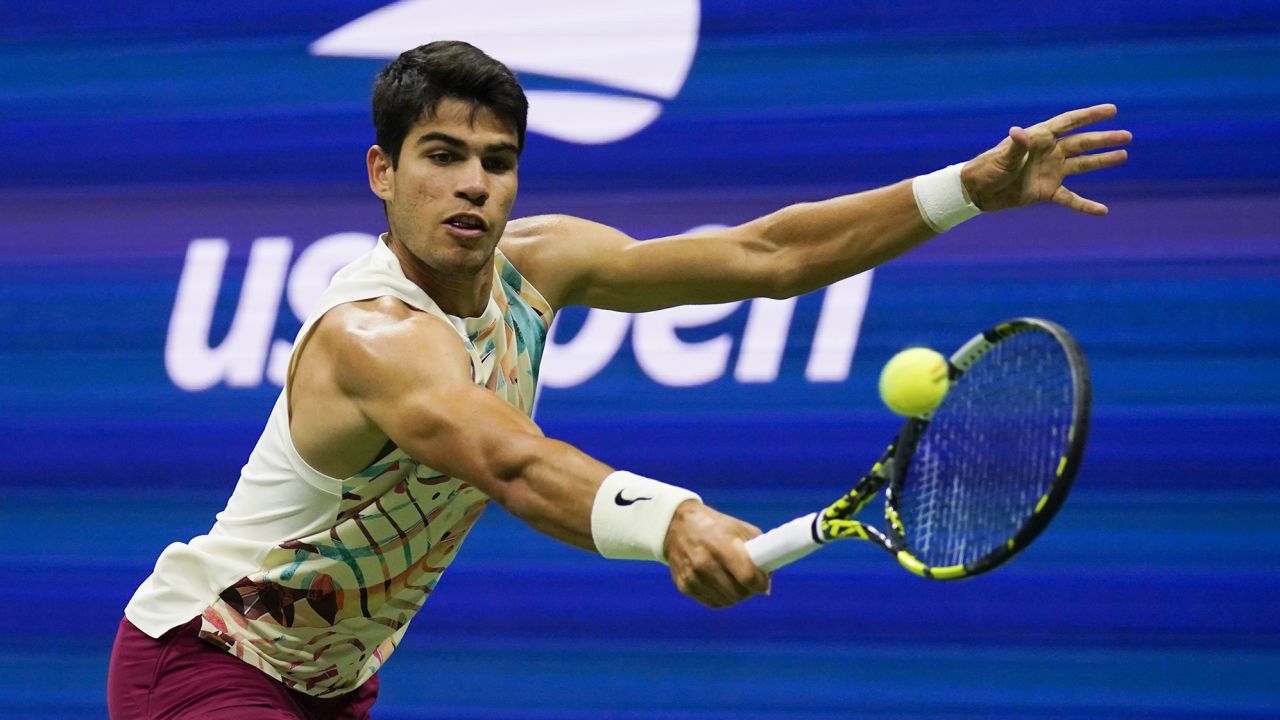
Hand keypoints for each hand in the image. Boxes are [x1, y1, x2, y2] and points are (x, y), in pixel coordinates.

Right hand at [663, 500, 769, 607]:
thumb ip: (758, 548)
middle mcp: (704, 563)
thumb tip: (769, 574)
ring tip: (737, 584)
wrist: (676, 525)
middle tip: (752, 584)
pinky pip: (712, 602)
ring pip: (726, 601)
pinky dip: (721, 597)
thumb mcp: (739, 528)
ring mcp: (693, 576)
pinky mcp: (684, 586)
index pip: (747, 576)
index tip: (764, 583)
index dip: (760, 583)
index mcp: (721, 545)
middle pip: (738, 593)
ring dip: (736, 596)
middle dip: (750, 591)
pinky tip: (722, 586)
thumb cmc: (714, 526)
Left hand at [961, 103, 1130, 215]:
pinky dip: (1086, 205)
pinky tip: (1103, 211)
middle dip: (1104, 140)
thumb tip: (1020, 132)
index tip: (1112, 110)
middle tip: (1127, 136)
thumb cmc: (987, 169)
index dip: (1090, 115)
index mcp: (1039, 138)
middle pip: (1082, 143)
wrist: (977, 191)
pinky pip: (1071, 199)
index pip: (1069, 122)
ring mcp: (1050, 171)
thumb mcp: (1002, 157)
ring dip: (1102, 161)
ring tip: (1124, 156)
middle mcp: (1049, 152)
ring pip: (1082, 165)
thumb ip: (1016, 146)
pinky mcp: (1047, 191)